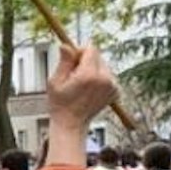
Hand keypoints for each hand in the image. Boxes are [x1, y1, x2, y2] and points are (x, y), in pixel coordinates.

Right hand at [45, 45, 116, 165]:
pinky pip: (108, 76)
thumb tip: (66, 45)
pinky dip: (100, 79)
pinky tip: (90, 90)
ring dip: (93, 70)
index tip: (72, 61)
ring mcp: (112, 86)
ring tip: (82, 86)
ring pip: (103, 66)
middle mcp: (104, 79)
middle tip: (74, 76)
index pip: (91, 49)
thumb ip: (64, 62)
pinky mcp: (116, 91)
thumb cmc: (60, 104)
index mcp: (88, 75)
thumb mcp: (55, 81)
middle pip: (98, 56)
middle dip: (86, 62)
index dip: (80, 52)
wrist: (72, 124)